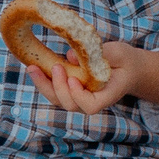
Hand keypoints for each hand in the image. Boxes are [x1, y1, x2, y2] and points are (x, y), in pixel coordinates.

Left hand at [22, 39, 158, 116]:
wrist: (126, 67)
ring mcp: (79, 97)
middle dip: (58, 88)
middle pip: (70, 104)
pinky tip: (34, 67)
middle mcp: (91, 100)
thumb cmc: (124, 60)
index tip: (74, 79)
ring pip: (58, 99)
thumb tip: (71, 56)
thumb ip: (99, 54)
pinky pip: (54, 90)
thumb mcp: (118, 52)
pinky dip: (43, 80)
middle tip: (55, 66)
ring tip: (32, 67)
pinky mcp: (70, 90)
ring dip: (44, 84)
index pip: (91, 106)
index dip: (79, 97)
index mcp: (107, 95)